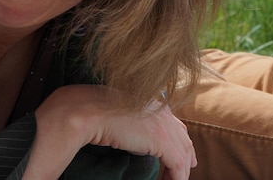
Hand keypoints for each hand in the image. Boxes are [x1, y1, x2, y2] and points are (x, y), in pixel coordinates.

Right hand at [28, 85, 195, 179]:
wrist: (85, 110)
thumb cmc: (91, 110)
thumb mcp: (116, 111)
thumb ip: (130, 118)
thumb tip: (132, 132)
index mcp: (151, 101)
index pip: (174, 123)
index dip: (180, 139)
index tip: (181, 153)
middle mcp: (162, 111)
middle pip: (183, 138)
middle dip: (187, 156)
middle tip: (185, 171)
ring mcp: (163, 125)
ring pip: (183, 154)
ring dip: (180, 171)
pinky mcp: (162, 141)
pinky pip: (178, 166)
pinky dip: (177, 178)